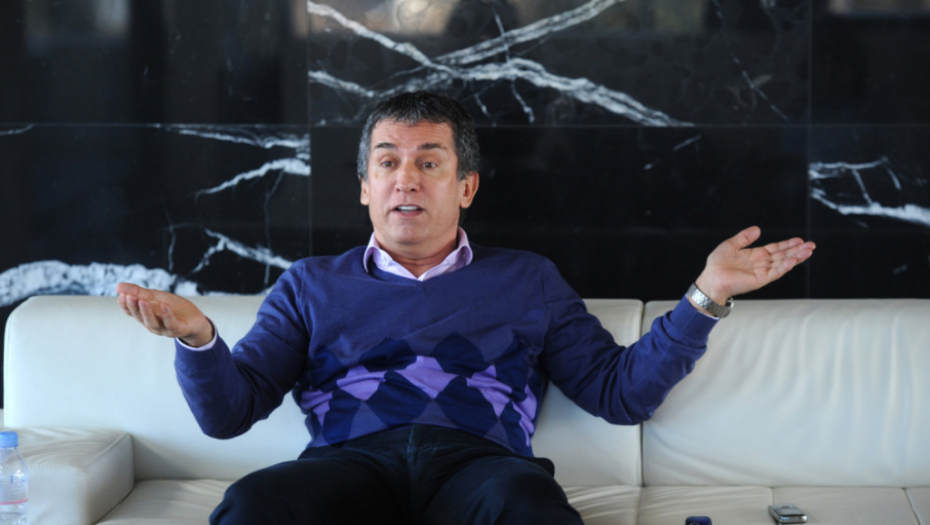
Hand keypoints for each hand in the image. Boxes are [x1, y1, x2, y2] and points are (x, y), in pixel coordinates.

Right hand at [116, 282, 213, 346]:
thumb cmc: (173, 308)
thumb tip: (118, 287)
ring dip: (146, 312)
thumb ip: (139, 292)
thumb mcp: (156, 297)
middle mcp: (152, 324)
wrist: (195, 320)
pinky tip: (164, 305)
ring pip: (152, 322)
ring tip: (142, 300)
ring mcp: (165, 328)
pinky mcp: (178, 329)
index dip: (125, 305)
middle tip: (127, 296)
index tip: (121, 295)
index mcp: (145, 316)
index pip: (132, 312)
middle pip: (140, 317)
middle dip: (133, 307)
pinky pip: (171, 323)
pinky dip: (167, 315)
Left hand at [693, 226, 815, 305]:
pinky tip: (793, 260)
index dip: (788, 244)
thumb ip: (744, 237)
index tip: (800, 240)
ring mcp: (762, 272)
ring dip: (796, 257)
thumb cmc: (717, 264)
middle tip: (811, 245)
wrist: (711, 278)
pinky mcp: (760, 280)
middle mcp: (761, 263)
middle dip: (798, 250)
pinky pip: (775, 272)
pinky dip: (784, 266)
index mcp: (756, 255)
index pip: (776, 249)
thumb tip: (758, 229)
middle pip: (783, 255)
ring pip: (783, 263)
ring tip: (808, 251)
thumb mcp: (731, 245)